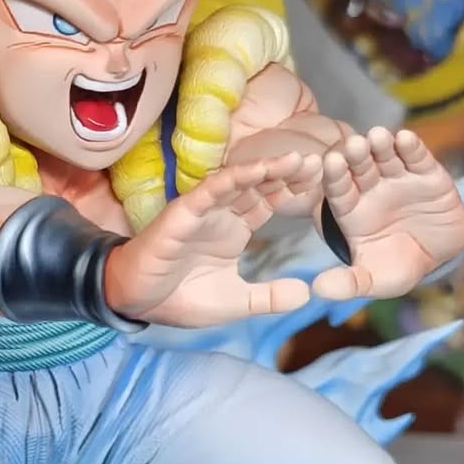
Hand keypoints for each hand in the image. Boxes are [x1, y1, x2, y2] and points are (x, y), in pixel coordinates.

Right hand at [105, 153, 319, 327]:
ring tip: (297, 160)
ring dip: (266, 169)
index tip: (326, 181)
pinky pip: (209, 191)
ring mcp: (203, 210)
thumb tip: (306, 295)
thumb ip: (269, 298)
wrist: (136, 302)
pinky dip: (231, 179)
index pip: (271, 200)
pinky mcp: (182, 213)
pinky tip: (254, 171)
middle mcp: (222, 213)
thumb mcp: (236, 302)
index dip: (296, 189)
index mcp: (236, 228)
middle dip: (290, 173)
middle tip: (323, 161)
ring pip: (239, 181)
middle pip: (261, 184)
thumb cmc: (180, 299)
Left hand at [311, 127, 463, 303]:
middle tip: (354, 144)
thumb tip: (317, 290)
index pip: (338, 188)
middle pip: (360, 167)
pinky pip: (417, 157)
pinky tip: (406, 138)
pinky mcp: (427, 174)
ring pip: (387, 156)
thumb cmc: (398, 267)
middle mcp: (371, 188)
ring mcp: (399, 178)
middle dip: (357, 155)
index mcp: (351, 209)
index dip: (335, 175)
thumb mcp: (374, 280)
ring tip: (378, 136)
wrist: (440, 260)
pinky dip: (412, 147)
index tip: (331, 162)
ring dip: (382, 145)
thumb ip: (349, 283)